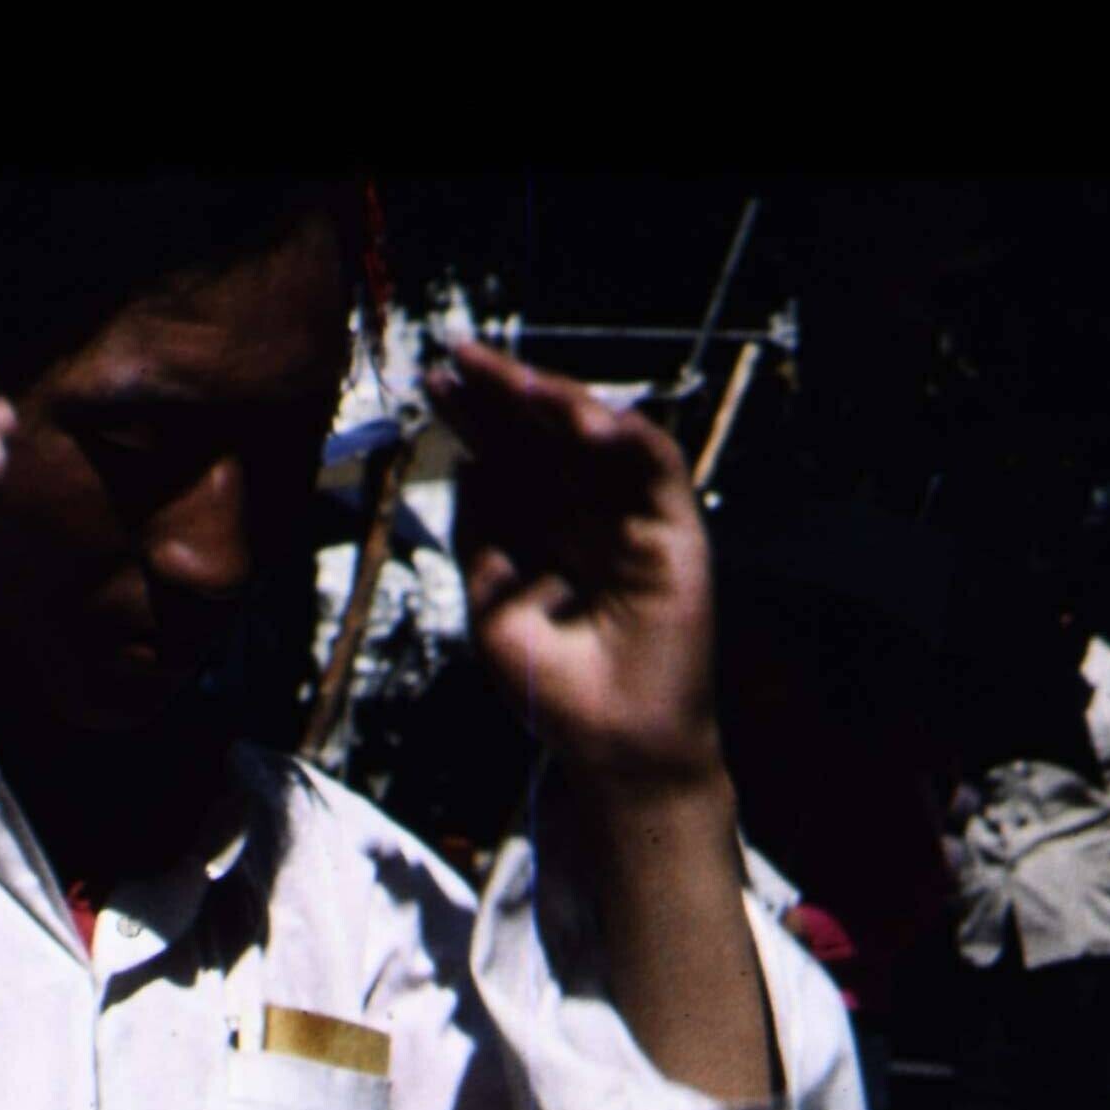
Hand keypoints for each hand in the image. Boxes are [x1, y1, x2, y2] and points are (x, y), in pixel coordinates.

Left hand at [432, 338, 726, 804]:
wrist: (613, 749)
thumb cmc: (557, 693)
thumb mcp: (491, 608)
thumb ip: (479, 538)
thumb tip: (467, 465)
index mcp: (545, 527)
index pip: (510, 455)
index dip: (474, 418)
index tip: (433, 384)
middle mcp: (589, 510)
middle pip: (547, 434)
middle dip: (505, 393)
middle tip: (461, 359)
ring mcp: (632, 514)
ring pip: (600, 434)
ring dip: (558, 402)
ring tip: (512, 383)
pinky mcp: (676, 527)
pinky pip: (656, 462)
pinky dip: (625, 434)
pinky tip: (582, 422)